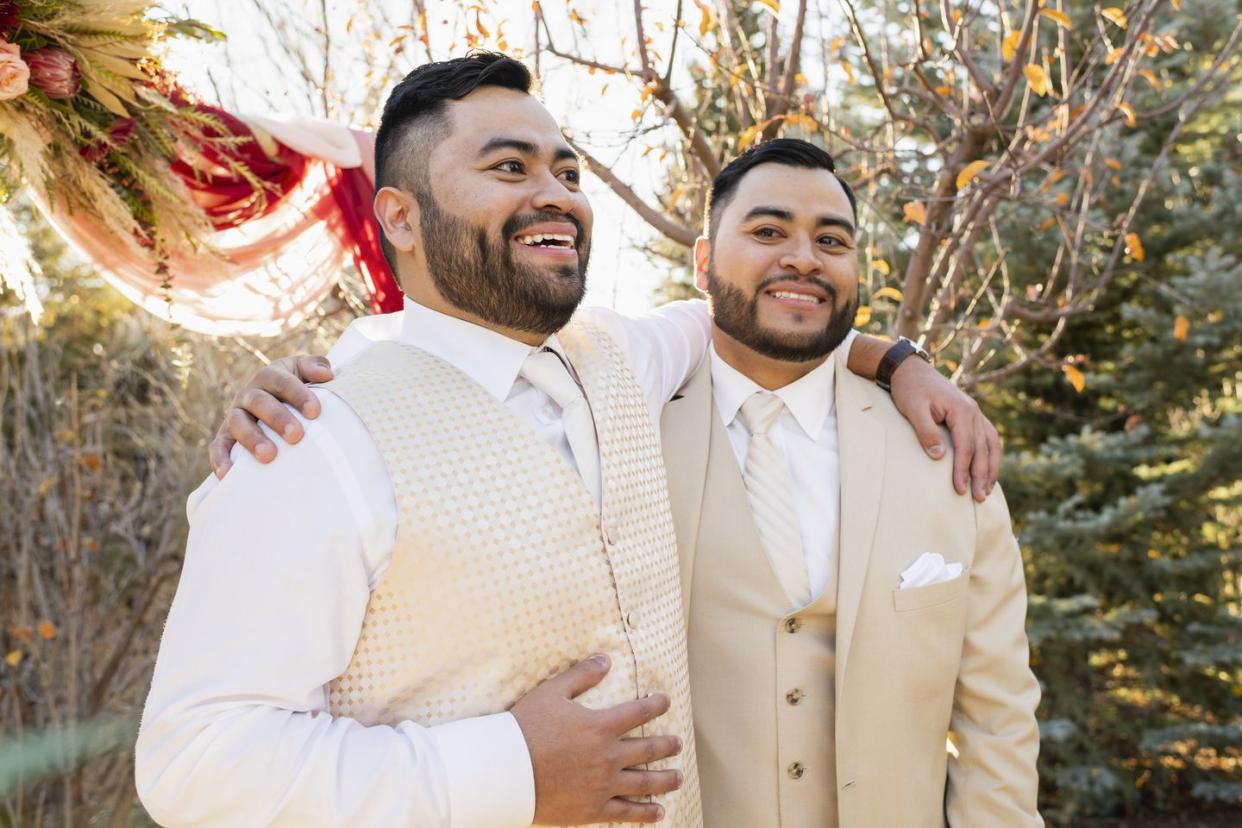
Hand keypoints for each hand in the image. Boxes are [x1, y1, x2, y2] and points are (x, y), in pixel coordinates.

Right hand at [209, 355, 334, 478]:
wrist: (274, 404)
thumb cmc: (296, 390)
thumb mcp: (304, 372)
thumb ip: (315, 367)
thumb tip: (327, 375)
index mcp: (269, 376)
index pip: (282, 382)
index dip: (298, 395)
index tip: (315, 412)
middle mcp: (249, 394)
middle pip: (259, 402)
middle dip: (277, 418)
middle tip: (296, 435)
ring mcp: (235, 415)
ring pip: (238, 423)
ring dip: (252, 439)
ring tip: (268, 456)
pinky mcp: (225, 436)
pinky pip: (219, 446)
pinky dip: (220, 459)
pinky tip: (227, 474)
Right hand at [511, 654, 683, 824]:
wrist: (507, 771)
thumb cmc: (526, 728)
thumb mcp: (551, 693)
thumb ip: (581, 675)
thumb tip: (606, 660)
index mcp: (600, 726)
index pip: (639, 713)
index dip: (656, 705)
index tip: (666, 702)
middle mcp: (608, 756)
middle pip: (648, 749)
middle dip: (667, 745)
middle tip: (678, 743)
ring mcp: (603, 785)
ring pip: (645, 783)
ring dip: (665, 780)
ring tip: (678, 778)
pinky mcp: (592, 809)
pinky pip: (626, 812)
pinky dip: (646, 813)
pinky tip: (659, 813)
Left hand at [889, 358, 1000, 501]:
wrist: (910, 369)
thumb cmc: (909, 389)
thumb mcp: (913, 409)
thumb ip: (926, 432)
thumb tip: (939, 457)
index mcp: (961, 409)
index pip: (966, 446)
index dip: (963, 469)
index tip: (959, 489)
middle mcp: (973, 411)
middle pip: (983, 448)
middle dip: (981, 475)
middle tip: (979, 498)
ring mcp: (975, 412)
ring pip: (991, 444)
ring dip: (991, 468)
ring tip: (987, 490)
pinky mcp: (972, 415)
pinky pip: (988, 437)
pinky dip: (991, 455)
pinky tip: (988, 470)